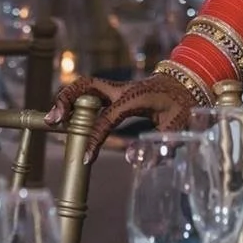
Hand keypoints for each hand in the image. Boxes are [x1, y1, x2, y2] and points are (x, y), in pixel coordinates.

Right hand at [44, 73, 197, 162]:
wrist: (189, 83)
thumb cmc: (184, 104)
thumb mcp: (179, 125)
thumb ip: (162, 145)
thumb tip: (133, 159)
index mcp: (135, 97)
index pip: (107, 117)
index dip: (94, 138)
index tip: (86, 158)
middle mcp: (122, 89)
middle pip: (86, 86)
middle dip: (66, 100)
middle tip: (53, 120)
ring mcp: (118, 88)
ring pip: (85, 86)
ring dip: (67, 98)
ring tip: (52, 118)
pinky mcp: (116, 92)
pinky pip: (91, 92)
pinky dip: (76, 100)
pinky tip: (67, 116)